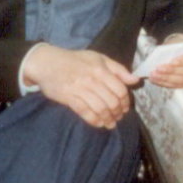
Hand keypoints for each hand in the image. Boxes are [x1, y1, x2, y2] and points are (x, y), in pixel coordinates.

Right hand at [23, 43, 137, 128]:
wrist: (47, 62)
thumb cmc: (76, 60)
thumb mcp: (99, 58)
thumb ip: (118, 69)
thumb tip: (135, 80)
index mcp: (100, 69)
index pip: (120, 90)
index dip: (125, 101)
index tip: (125, 107)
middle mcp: (91, 80)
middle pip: (112, 101)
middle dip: (118, 112)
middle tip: (119, 116)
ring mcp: (79, 89)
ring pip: (100, 109)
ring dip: (108, 119)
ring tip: (111, 123)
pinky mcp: (68, 98)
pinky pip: (85, 112)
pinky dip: (94, 120)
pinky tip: (99, 124)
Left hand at [147, 33, 182, 89]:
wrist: (182, 49)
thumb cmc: (179, 45)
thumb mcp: (176, 42)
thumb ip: (172, 50)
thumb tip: (162, 58)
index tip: (171, 62)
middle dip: (170, 71)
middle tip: (157, 69)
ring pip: (181, 81)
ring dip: (166, 79)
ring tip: (154, 75)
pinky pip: (177, 85)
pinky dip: (165, 83)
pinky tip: (156, 80)